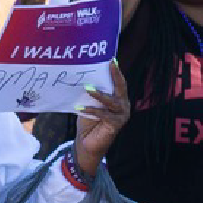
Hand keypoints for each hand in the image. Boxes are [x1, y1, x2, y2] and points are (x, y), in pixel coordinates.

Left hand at [72, 61, 130, 178]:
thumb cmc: (88, 122)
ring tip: (87, 87)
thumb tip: (82, 79)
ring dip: (98, 94)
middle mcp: (123, 105)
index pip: (118, 82)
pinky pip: (103, 114)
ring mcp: (122, 115)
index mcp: (118, 99)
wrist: (88, 144)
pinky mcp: (116, 125)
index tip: (111, 59)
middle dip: (116, 75)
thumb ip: (90, 94)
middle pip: (121, 87)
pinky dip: (91, 110)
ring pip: (111, 101)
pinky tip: (79, 108)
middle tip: (110, 64)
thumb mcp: (89, 104)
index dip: (115, 71)